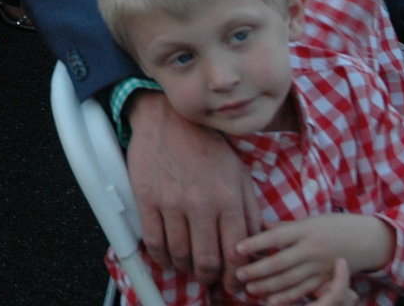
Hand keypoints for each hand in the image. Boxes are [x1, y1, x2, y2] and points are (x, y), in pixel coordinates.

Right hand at [125, 91, 259, 289]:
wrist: (169, 119)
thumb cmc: (208, 147)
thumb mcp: (240, 175)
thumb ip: (251, 211)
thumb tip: (256, 245)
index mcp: (229, 199)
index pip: (235, 254)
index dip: (235, 277)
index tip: (232, 285)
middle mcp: (201, 203)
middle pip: (206, 261)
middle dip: (209, 277)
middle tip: (208, 278)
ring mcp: (171, 202)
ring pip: (179, 255)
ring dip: (184, 268)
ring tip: (188, 267)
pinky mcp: (147, 198)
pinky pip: (153, 241)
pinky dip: (160, 257)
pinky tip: (167, 258)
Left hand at [236, 214, 392, 304]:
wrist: (366, 239)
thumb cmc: (332, 225)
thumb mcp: (308, 221)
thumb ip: (284, 227)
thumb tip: (257, 224)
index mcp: (304, 230)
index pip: (275, 237)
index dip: (256, 243)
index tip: (237, 248)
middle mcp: (311, 249)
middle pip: (281, 261)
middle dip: (258, 269)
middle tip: (238, 274)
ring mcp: (319, 266)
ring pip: (291, 279)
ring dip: (269, 286)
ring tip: (250, 289)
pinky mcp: (326, 279)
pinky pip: (305, 290)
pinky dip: (288, 297)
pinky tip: (272, 301)